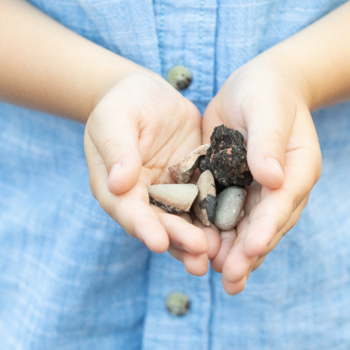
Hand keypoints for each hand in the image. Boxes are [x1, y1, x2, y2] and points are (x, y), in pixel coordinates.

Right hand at [84, 71, 218, 275]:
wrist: (149, 93)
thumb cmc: (124, 103)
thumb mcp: (116, 119)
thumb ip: (118, 150)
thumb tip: (117, 184)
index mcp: (116, 188)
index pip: (129, 211)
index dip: (143, 227)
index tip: (158, 241)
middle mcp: (144, 200)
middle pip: (161, 224)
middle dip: (179, 240)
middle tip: (200, 256)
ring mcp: (171, 196)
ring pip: (185, 222)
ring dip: (199, 241)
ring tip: (216, 256)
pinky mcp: (194, 186)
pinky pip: (207, 205)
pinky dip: (217, 220)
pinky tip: (234, 232)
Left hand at [202, 55, 321, 293]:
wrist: (260, 85)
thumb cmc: (268, 90)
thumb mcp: (267, 108)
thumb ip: (268, 141)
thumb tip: (272, 178)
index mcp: (297, 169)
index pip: (281, 202)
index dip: (266, 227)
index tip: (252, 248)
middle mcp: (282, 188)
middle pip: (266, 226)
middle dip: (249, 254)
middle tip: (231, 280)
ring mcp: (261, 194)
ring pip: (249, 230)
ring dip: (237, 256)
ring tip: (223, 282)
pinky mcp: (238, 191)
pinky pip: (229, 220)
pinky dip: (220, 240)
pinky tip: (206, 259)